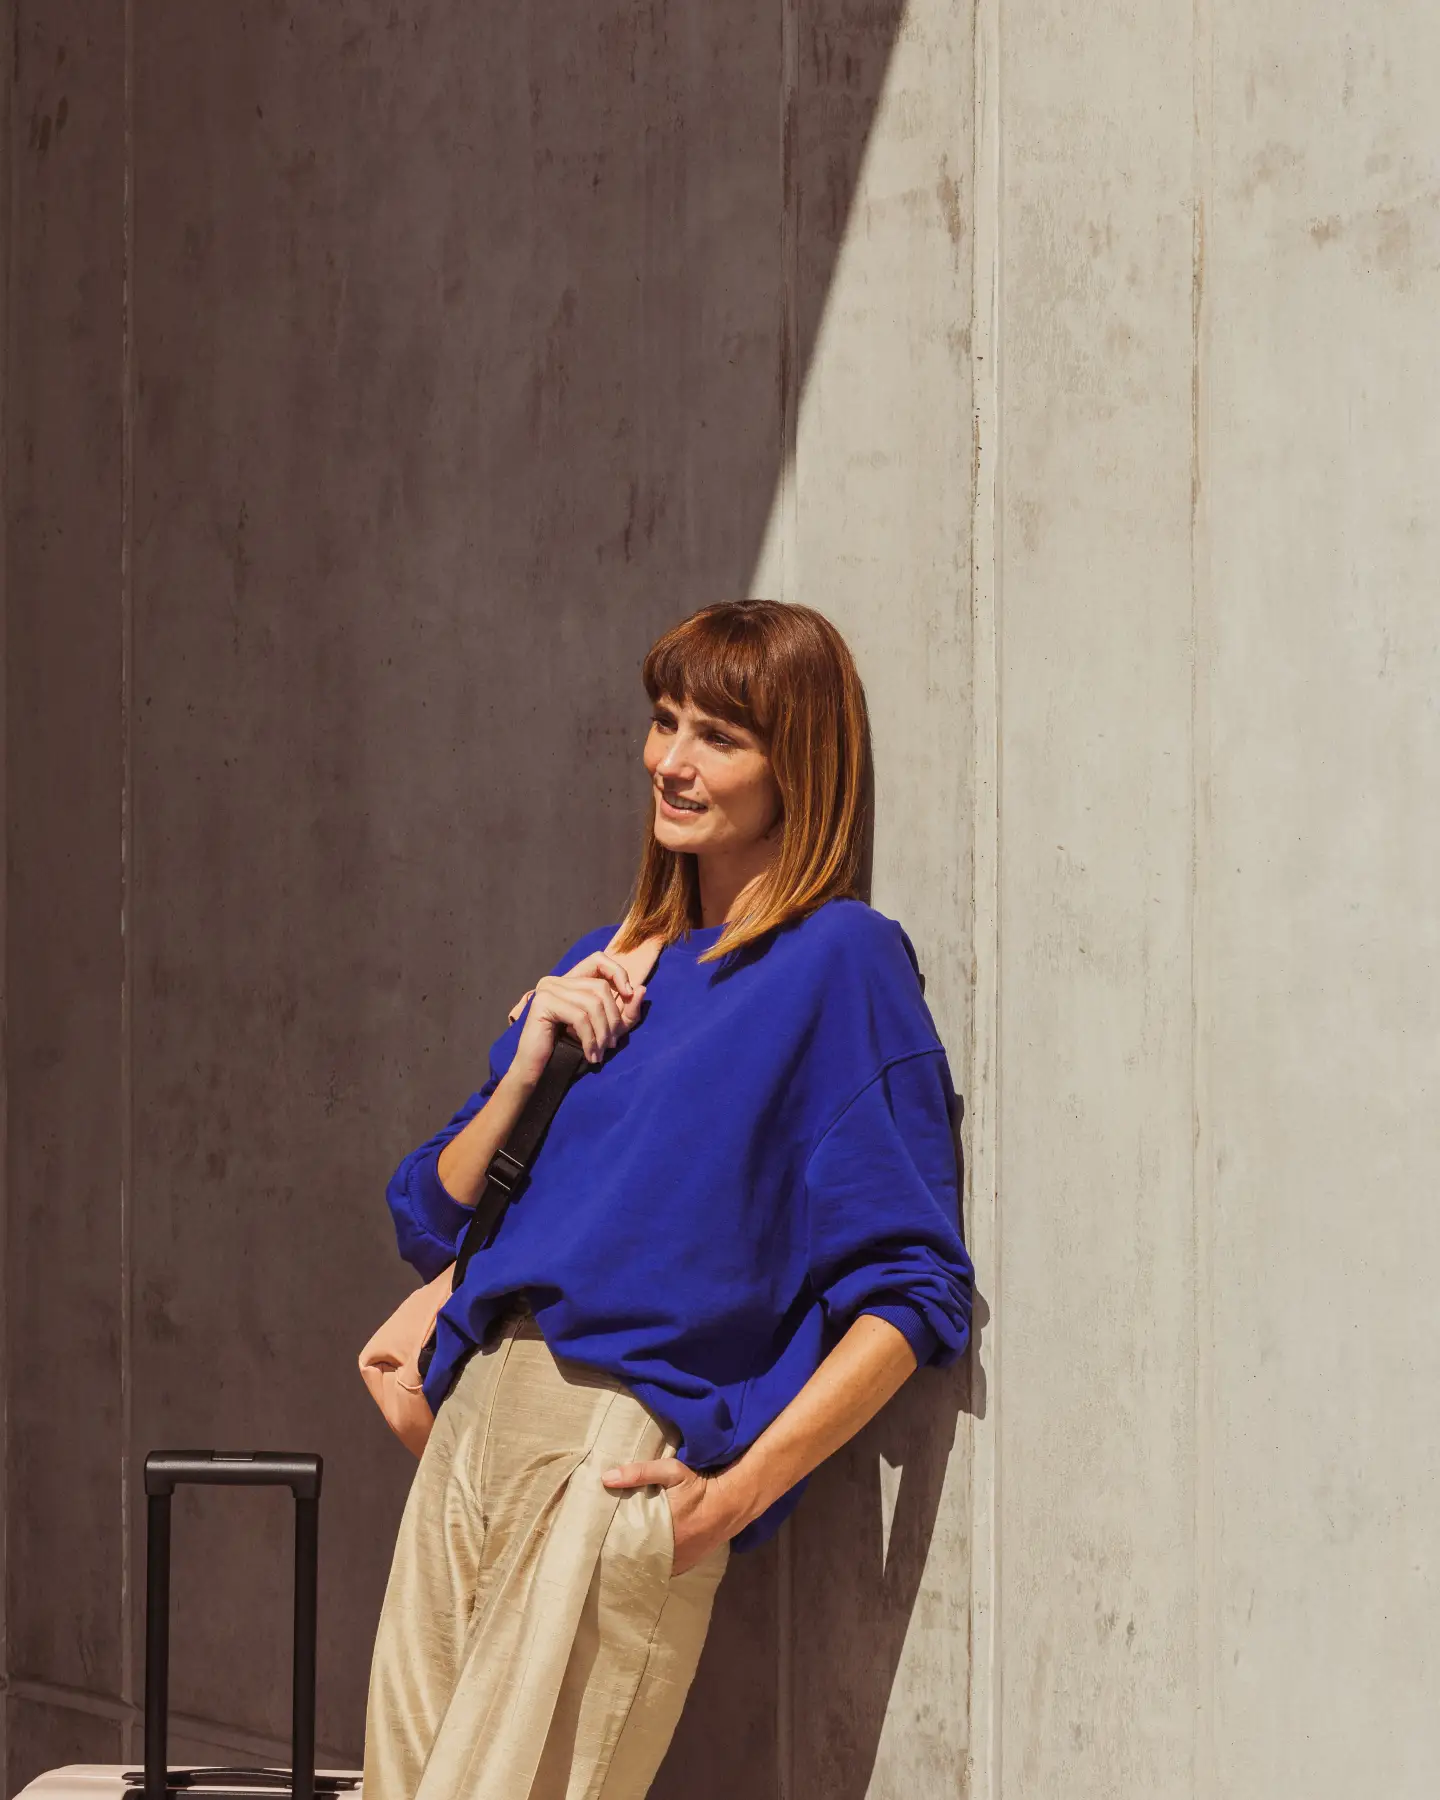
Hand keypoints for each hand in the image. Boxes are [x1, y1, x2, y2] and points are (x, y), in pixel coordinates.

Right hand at [508, 950, 646, 1087]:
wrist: (540, 1072)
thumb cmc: (570, 1050)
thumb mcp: (607, 1030)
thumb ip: (626, 1012)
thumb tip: (642, 990)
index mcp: (570, 980)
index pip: (598, 959)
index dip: (617, 973)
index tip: (629, 995)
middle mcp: (556, 980)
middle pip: (600, 987)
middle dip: (612, 1018)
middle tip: (611, 1044)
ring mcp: (548, 989)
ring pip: (592, 1003)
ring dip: (602, 1032)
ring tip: (601, 1053)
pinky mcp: (543, 1003)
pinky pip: (579, 1017)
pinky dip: (590, 1038)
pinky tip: (591, 1055)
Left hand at [600, 1458, 741, 1577]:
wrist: (732, 1502)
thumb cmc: (699, 1486)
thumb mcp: (671, 1472)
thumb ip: (639, 1473)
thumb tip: (606, 1478)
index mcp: (661, 1530)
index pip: (630, 1545)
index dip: (617, 1545)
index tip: (604, 1542)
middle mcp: (670, 1551)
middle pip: (640, 1558)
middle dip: (627, 1555)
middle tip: (610, 1551)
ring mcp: (681, 1561)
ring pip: (654, 1567)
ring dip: (643, 1562)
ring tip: (626, 1558)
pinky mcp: (689, 1564)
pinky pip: (668, 1570)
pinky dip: (658, 1566)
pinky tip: (648, 1562)